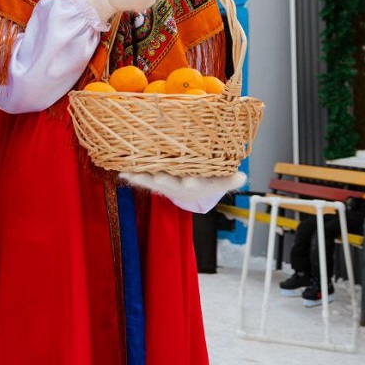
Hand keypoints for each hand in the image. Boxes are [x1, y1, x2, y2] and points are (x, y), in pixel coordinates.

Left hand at [119, 171, 245, 203]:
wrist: (192, 192)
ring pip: (152, 183)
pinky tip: (121, 172)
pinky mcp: (154, 181)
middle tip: (156, 176)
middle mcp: (177, 186)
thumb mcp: (222, 181)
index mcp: (194, 184)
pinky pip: (142, 179)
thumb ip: (230, 180)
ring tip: (129, 174)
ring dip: (141, 178)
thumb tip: (243, 176)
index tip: (190, 181)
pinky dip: (133, 176)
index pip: (194, 184)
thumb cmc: (209, 181)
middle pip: (170, 184)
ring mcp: (165, 184)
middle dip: (163, 180)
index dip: (192, 183)